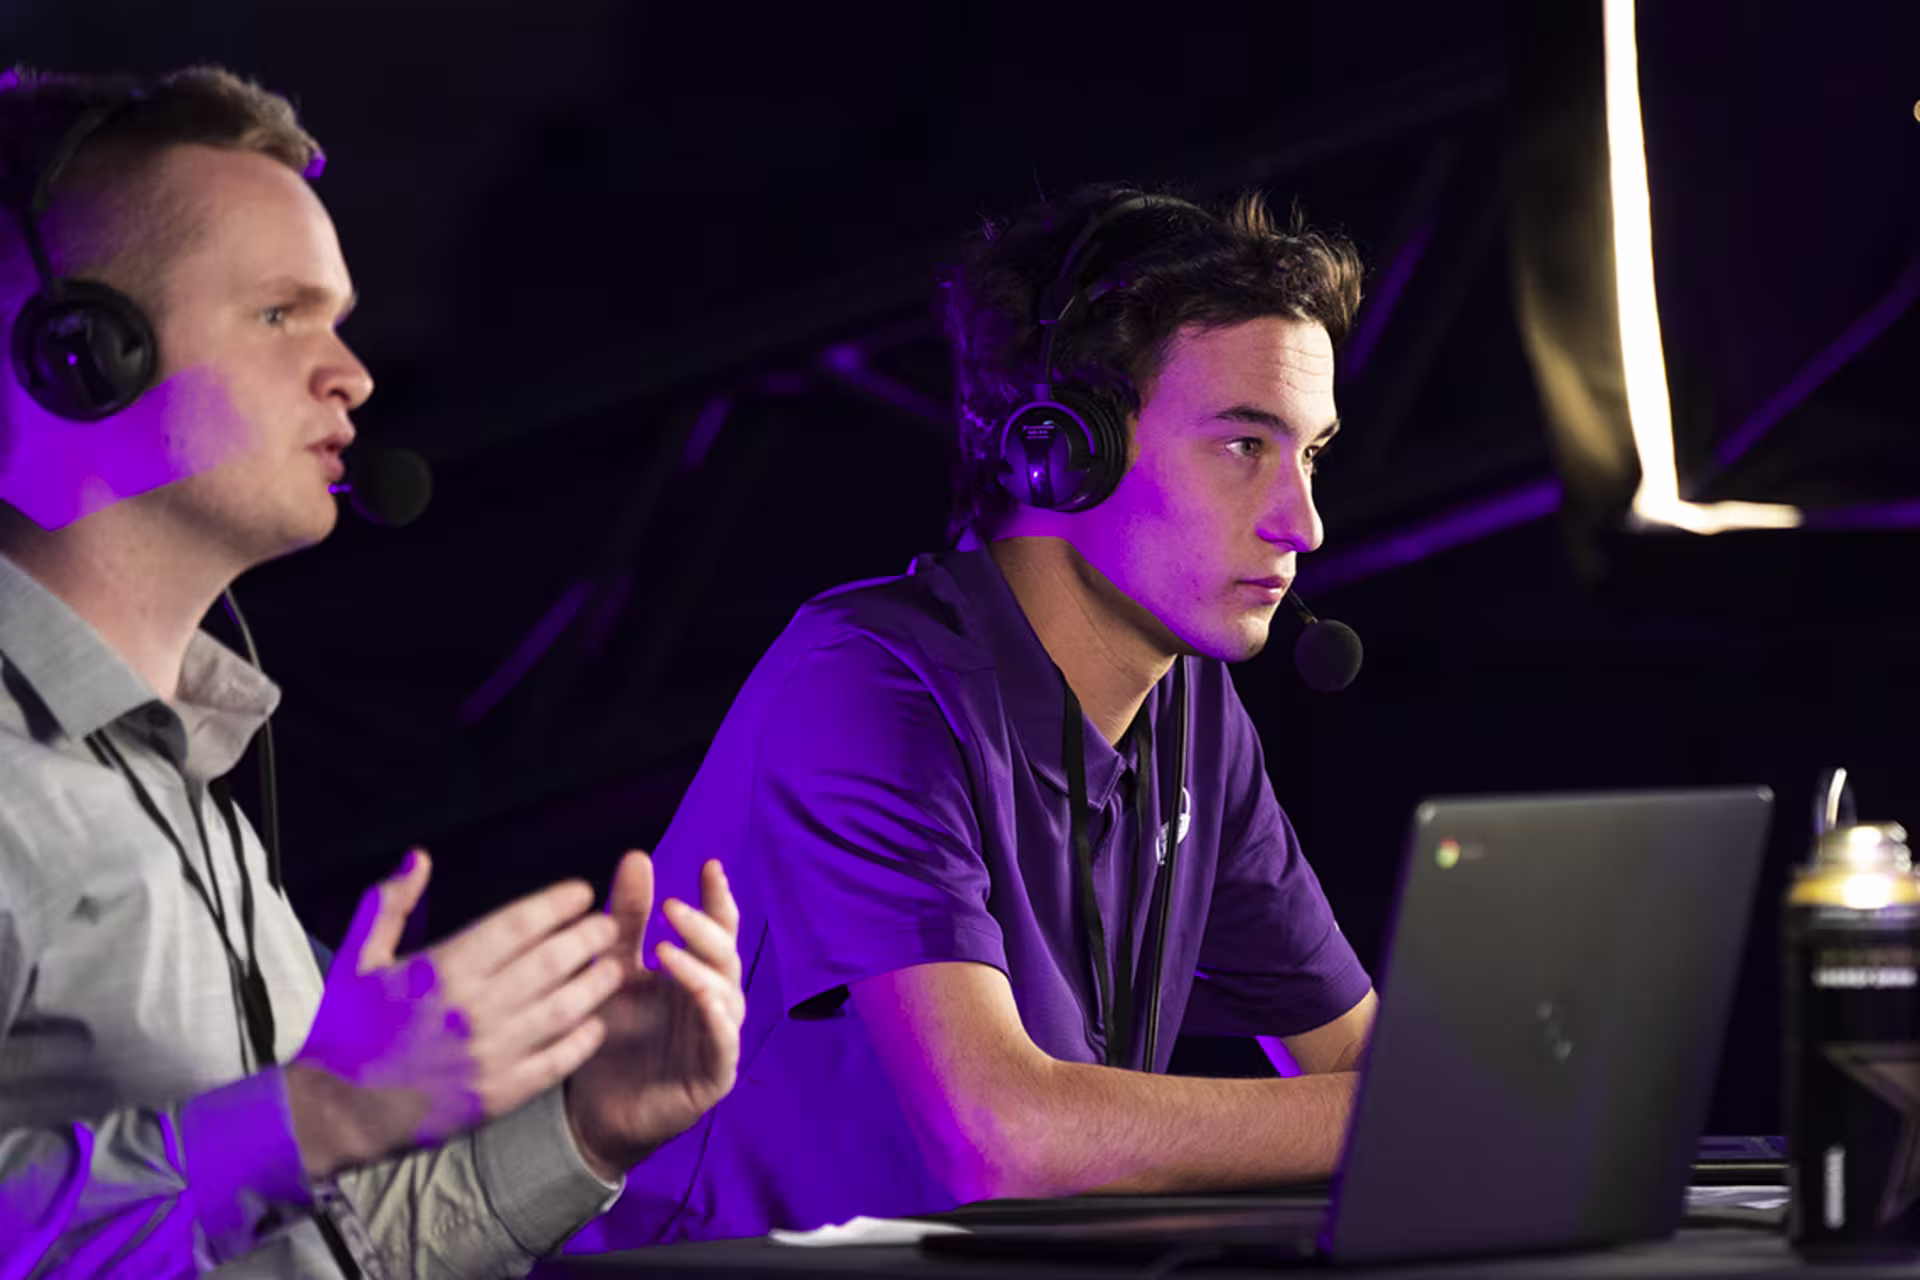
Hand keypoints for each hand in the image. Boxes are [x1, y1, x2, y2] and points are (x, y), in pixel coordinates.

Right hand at [287, 850, 625, 1180]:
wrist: (335, 1112)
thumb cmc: (347, 1030)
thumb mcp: (357, 958)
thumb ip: (389, 903)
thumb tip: (419, 858)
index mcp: (441, 970)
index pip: (519, 923)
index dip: (559, 903)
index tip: (581, 893)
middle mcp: (472, 1010)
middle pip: (553, 961)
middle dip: (589, 937)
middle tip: (606, 926)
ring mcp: (490, 1055)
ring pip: (565, 1008)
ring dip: (596, 983)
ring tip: (612, 966)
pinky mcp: (499, 1095)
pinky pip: (558, 1060)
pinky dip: (584, 1038)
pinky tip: (595, 1021)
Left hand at [564, 853, 745, 1179]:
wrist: (591, 1111)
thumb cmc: (611, 1037)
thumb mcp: (613, 970)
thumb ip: (627, 919)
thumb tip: (638, 855)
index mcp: (695, 974)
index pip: (717, 928)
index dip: (718, 898)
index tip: (709, 866)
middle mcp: (714, 1003)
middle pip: (725, 956)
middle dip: (704, 929)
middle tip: (671, 908)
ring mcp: (718, 1039)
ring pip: (728, 996)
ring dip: (702, 969)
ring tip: (665, 952)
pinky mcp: (714, 1076)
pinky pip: (724, 1043)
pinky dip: (716, 1018)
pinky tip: (700, 999)